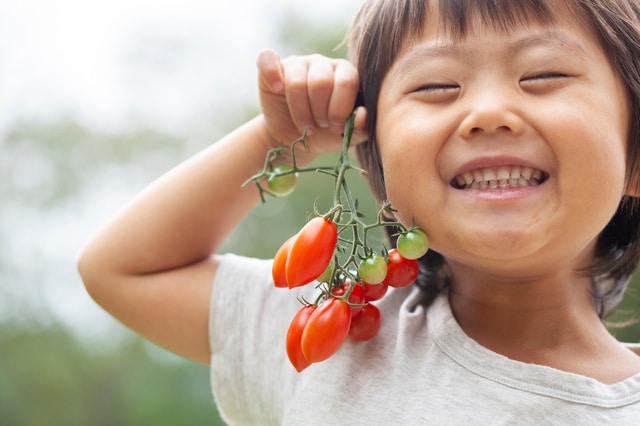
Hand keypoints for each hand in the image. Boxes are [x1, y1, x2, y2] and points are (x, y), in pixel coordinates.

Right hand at [256, 49, 367, 164]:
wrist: (294, 141)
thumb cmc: (325, 135)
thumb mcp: (347, 136)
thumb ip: (361, 127)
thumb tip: (363, 114)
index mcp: (346, 75)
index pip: (347, 82)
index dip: (340, 109)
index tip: (336, 127)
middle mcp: (323, 64)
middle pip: (321, 82)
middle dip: (319, 112)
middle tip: (319, 125)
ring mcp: (298, 63)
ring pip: (296, 82)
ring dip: (300, 112)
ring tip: (304, 124)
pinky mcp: (272, 67)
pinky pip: (268, 59)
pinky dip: (272, 74)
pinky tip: (277, 90)